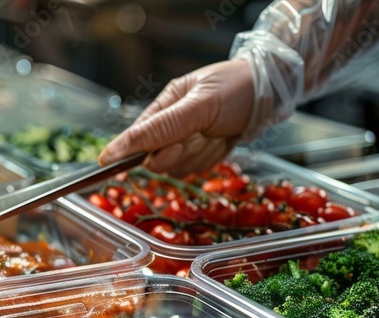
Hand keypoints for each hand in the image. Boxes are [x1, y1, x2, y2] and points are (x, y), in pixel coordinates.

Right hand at [98, 59, 253, 176]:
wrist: (271, 92)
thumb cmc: (236, 88)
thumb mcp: (198, 106)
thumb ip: (161, 128)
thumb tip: (120, 147)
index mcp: (164, 105)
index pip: (135, 137)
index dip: (126, 153)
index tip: (107, 167)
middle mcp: (172, 125)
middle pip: (157, 158)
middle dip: (179, 153)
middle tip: (198, 137)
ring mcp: (188, 140)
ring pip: (178, 167)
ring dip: (199, 155)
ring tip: (216, 134)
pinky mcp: (203, 152)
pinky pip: (196, 169)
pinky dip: (211, 158)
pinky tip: (222, 140)